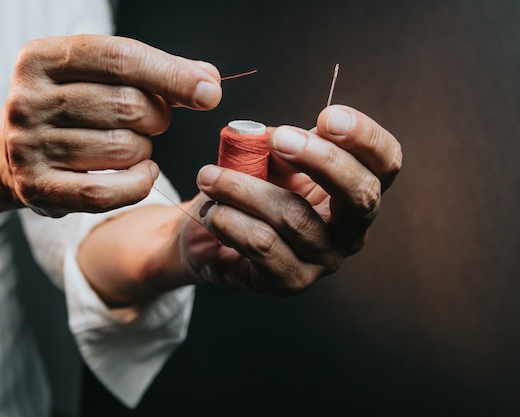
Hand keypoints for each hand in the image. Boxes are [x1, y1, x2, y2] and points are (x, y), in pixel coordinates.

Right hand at [0, 35, 221, 216]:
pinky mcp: (38, 187)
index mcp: (42, 58)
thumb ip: (156, 73)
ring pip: (123, 149)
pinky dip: (138, 184)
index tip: (210, 91)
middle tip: (154, 121)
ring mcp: (28, 146)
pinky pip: (107, 191)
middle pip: (126, 106)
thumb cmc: (74, 107)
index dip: (172, 74)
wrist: (14, 149)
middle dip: (158, 116)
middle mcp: (29, 100)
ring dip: (145, 151)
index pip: (119, 58)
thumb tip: (209, 80)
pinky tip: (142, 174)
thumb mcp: (102, 77)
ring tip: (134, 146)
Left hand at [183, 105, 401, 294]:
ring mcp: (324, 259)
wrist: (211, 231)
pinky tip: (212, 211)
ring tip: (209, 176)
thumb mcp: (267, 157)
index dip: (364, 137)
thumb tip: (272, 139)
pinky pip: (262, 245)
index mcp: (355, 189)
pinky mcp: (290, 281)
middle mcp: (350, 229)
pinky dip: (230, 220)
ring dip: (243, 188)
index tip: (327, 116)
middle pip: (360, 195)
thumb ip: (278, 143)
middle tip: (277, 140)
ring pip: (294, 217)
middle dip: (319, 159)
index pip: (385, 163)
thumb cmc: (249, 187)